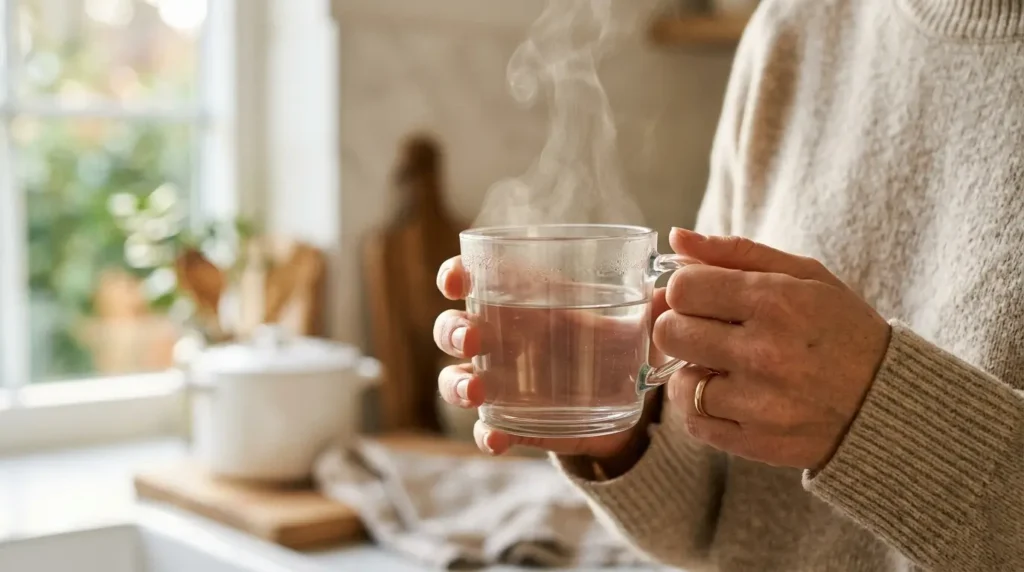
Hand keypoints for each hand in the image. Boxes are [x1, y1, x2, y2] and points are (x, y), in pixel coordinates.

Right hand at [433, 256, 670, 465]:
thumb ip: (652, 302)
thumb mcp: (636, 318)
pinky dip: (486, 433)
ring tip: (477, 390)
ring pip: (456, 378)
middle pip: (452, 329)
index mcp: (522, 302)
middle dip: (453, 330)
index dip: (455, 275)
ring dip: (457, 382)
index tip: (456, 280)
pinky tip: (496, 438)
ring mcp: (502, 383)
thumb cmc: (621, 343)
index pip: (472, 279)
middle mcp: (501, 340)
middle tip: (473, 338)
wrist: (631, 405)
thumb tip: (674, 287)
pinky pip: (487, 428)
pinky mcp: (515, 422)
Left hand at [656, 228, 891, 469]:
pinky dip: (702, 408)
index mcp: (776, 302)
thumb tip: (676, 238)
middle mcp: (765, 353)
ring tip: (722, 366)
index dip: (682, 290)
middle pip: (670, 333)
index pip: (682, 289)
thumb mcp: (804, 275)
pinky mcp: (756, 442)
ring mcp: (760, 403)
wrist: (890, 401)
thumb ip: (736, 253)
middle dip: (679, 327)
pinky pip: (694, 422)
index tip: (699, 297)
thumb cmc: (843, 329)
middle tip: (704, 330)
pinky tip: (728, 395)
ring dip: (692, 372)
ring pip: (678, 382)